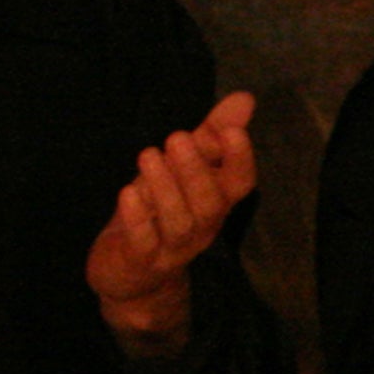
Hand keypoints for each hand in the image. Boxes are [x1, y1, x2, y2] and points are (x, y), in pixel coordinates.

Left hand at [84, 90, 262, 353]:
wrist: (132, 274)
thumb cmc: (160, 212)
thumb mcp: (183, 169)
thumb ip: (212, 135)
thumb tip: (245, 99)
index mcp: (216, 202)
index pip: (240, 184)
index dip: (240, 160)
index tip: (233, 131)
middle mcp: (201, 227)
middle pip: (211, 204)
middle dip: (197, 171)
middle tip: (177, 138)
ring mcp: (173, 247)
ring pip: (180, 223)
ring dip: (165, 188)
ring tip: (148, 156)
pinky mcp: (141, 260)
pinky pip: (144, 243)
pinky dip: (139, 218)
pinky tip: (129, 194)